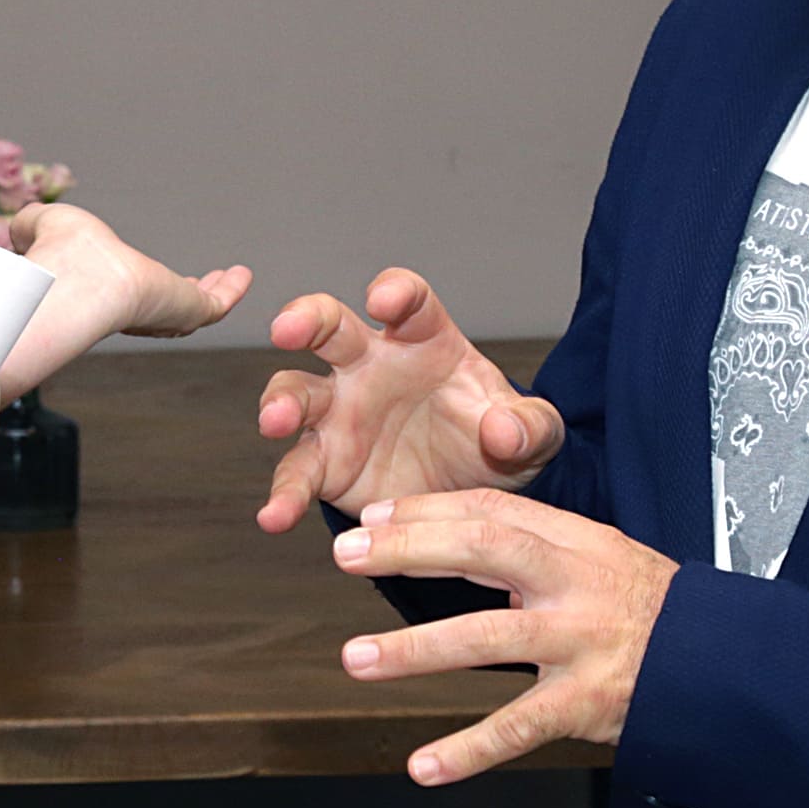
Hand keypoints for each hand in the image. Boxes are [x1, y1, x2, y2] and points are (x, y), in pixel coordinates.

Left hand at [0, 203, 251, 399]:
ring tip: (228, 279)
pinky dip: (232, 290)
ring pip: (193, 307)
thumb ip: (30, 226)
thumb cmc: (60, 259)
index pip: (123, 294)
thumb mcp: (44, 225)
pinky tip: (242, 275)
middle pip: (164, 305)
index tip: (145, 279)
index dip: (135, 286)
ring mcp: (163, 312)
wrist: (84, 285)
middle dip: (180, 295)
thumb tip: (19, 227)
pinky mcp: (188, 311)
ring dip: (211, 292)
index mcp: (104, 290)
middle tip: (196, 287)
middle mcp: (134, 307)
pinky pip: (217, 305)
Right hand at [255, 269, 563, 532]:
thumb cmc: (496, 441)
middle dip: (304, 319)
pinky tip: (276, 515)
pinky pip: (297, 473)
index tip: (385, 300)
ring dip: (281, 402)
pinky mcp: (327, 464)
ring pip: (297, 392)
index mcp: (423, 340)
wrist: (475, 495)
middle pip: (329, 326)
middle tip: (287, 329)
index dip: (395, 292)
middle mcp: (370, 366)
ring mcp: (341, 413)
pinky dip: (284, 494)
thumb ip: (531, 427)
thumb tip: (506, 430)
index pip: (408, 301)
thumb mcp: (533, 434)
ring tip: (275, 422)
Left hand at [331, 491, 674, 785]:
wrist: (727, 666)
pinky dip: (468, 750)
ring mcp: (580, 643)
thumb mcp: (602, 559)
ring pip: (487, 637)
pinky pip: (518, 728)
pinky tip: (422, 766)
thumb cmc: (652, 612)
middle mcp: (575, 584)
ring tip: (356, 659)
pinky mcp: (587, 703)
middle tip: (346, 557)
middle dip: (409, 550)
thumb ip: (536, 548)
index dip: (427, 513)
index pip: (491, 512)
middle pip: (482, 551)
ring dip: (416, 649)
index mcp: (577, 543)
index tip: (372, 522)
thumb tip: (448, 536)